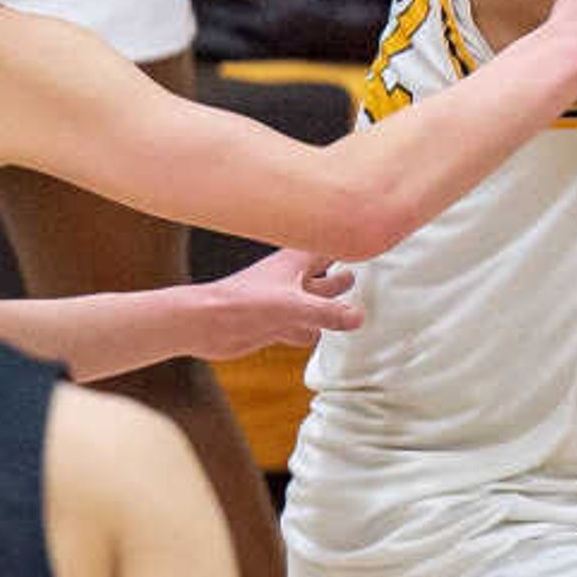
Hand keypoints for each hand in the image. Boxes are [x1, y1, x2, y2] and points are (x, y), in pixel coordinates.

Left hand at [181, 249, 359, 361]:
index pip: (330, 246)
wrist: (205, 323)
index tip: (372, 239)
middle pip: (327, 275)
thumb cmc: (243, 303)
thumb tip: (359, 317)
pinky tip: (322, 337)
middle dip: (343, 278)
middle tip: (366, 276)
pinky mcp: (275, 324)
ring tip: (354, 310)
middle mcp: (292, 279)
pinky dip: (312, 332)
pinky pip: (303, 328)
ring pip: (316, 303)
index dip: (349, 244)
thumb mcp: (292, 306)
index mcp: (297, 261)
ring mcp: (284, 302)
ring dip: (330, 307)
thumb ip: (327, 312)